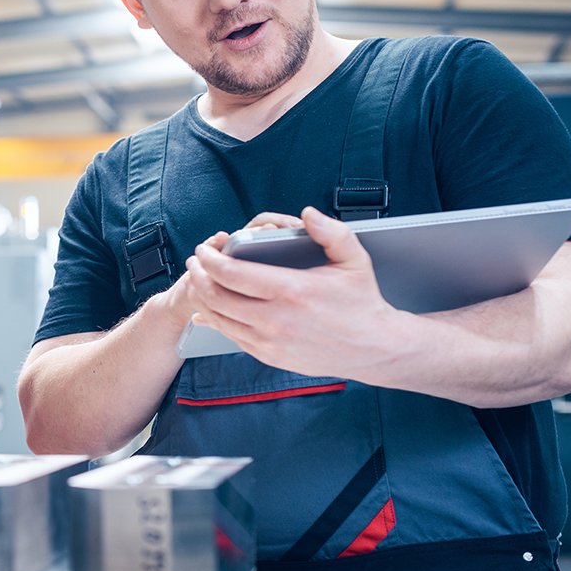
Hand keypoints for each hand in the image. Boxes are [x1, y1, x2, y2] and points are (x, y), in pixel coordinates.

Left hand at [185, 207, 406, 380]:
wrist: (375, 348)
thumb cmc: (362, 301)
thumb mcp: (354, 260)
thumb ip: (331, 232)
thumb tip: (307, 213)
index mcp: (292, 291)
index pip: (231, 273)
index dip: (209, 259)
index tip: (203, 249)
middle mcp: (276, 319)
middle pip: (216, 296)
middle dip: (198, 276)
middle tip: (194, 262)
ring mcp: (271, 342)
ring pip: (219, 319)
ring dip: (202, 298)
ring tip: (199, 281)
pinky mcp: (270, 356)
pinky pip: (231, 337)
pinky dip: (216, 320)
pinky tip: (210, 308)